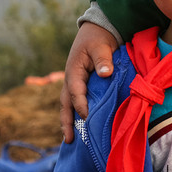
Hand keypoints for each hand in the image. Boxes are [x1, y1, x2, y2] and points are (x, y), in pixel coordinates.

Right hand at [60, 23, 117, 142]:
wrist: (96, 31)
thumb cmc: (98, 39)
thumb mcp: (101, 46)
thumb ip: (103, 60)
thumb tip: (105, 73)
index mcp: (74, 71)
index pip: (75, 92)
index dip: (81, 104)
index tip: (87, 116)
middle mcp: (71, 80)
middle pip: (66, 104)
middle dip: (67, 122)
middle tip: (69, 140)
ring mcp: (74, 83)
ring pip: (68, 105)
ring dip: (68, 122)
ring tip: (70, 140)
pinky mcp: (80, 85)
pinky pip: (75, 102)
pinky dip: (75, 114)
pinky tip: (79, 127)